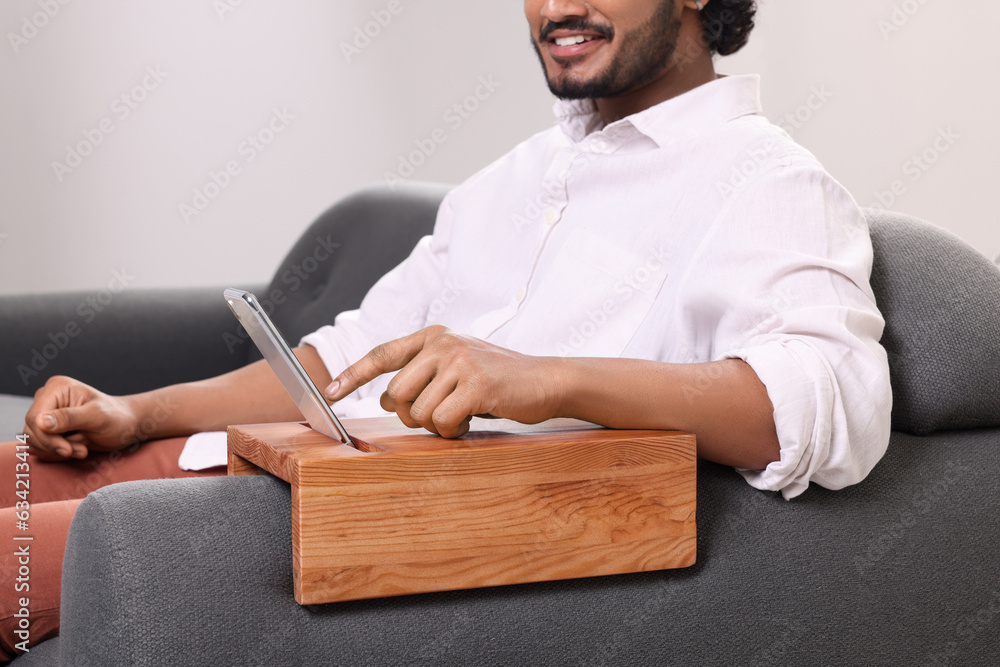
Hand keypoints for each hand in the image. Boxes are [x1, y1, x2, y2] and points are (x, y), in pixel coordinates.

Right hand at [22, 376, 143, 460]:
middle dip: (56, 445)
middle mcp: (47, 399)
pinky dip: (56, 453)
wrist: (126, 427)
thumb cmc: (116, 417)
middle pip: (31, 431)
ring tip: (82, 448)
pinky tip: (77, 448)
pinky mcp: (48, 430)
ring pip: (34, 441)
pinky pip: (40, 447)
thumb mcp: (97, 416)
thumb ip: (69, 418)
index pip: (34, 417)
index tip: (67, 450)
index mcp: (56, 388)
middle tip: (81, 450)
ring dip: (58, 450)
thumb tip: (39, 422)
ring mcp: (46, 415)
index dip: (47, 437)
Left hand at [326, 326, 565, 437]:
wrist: (545, 380)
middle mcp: (443, 343)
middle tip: (439, 417)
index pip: (382, 355)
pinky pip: (443, 421)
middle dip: (412, 416)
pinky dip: (453, 431)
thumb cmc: (498, 380)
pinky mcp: (476, 384)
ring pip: (419, 412)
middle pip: (397, 394)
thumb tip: (387, 399)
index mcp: (434, 336)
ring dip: (437, 426)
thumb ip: (423, 376)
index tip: (330, 394)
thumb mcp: (457, 368)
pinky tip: (471, 421)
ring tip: (461, 416)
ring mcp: (459, 362)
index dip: (353, 375)